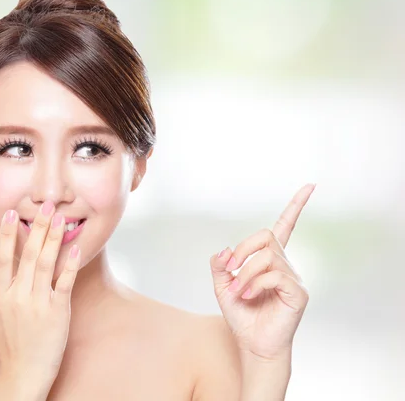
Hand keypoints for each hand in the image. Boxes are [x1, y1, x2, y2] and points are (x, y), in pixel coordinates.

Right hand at [0, 201, 81, 385]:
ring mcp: (38, 304)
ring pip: (45, 265)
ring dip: (53, 239)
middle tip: (46, 206)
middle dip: (37, 228)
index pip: (3, 257)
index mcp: (0, 295)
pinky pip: (64, 284)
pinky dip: (69, 265)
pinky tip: (75, 248)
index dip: (8, 233)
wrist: (23, 373)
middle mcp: (17, 296)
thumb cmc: (7, 342)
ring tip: (60, 219)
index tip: (13, 212)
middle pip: (27, 255)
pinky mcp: (57, 312)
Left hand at [209, 184, 314, 361]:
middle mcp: (285, 264)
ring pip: (266, 256)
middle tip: (230, 268)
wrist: (252, 343)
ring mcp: (294, 277)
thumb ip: (220, 264)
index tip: (310, 186)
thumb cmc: (241, 314)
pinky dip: (254, 283)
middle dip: (243, 248)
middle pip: (266, 236)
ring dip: (245, 273)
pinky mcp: (297, 292)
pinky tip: (247, 296)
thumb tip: (226, 249)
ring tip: (237, 292)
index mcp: (270, 259)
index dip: (296, 206)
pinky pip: (274, 275)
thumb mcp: (221, 285)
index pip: (285, 226)